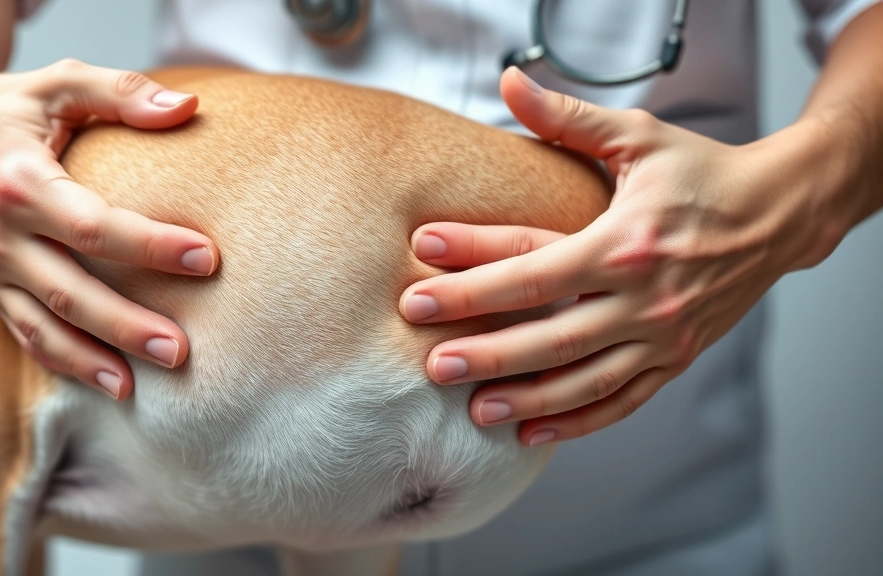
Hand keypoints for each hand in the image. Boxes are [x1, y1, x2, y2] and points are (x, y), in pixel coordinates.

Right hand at [0, 50, 218, 398]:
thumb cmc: (7, 107)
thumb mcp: (58, 83)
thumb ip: (121, 92)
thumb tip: (187, 107)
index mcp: (20, 182)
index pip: (93, 225)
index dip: (151, 245)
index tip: (206, 258)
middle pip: (71, 291)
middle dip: (126, 325)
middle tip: (180, 349)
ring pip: (45, 327)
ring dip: (93, 361)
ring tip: (142, 386)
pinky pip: (27, 335)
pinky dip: (66, 364)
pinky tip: (111, 382)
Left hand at [400, 67, 840, 444]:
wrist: (780, 212)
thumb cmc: (701, 173)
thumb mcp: (638, 136)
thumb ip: (568, 119)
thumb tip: (510, 84)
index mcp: (626, 242)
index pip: (533, 267)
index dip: (472, 274)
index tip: (419, 276)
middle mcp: (646, 298)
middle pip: (551, 336)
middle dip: (487, 352)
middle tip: (432, 364)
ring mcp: (663, 336)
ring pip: (584, 380)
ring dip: (527, 398)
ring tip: (473, 409)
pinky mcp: (675, 358)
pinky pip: (623, 401)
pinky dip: (578, 421)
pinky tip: (533, 431)